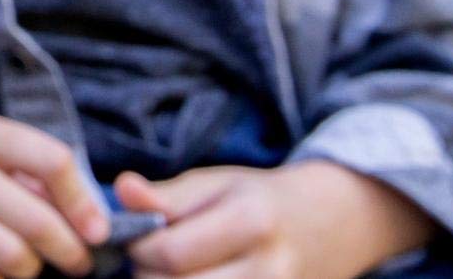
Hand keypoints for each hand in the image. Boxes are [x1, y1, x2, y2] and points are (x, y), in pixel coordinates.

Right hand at [0, 108, 110, 278]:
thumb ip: (26, 171)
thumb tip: (87, 218)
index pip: (52, 160)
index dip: (84, 202)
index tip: (97, 231)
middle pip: (36, 223)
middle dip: (68, 253)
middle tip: (74, 262)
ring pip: (10, 260)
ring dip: (29, 272)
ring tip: (26, 267)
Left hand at [118, 162, 431, 278]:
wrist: (331, 224)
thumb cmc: (260, 199)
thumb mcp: (215, 183)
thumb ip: (166, 195)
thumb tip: (121, 190)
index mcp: (251, 222)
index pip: (171, 253)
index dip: (139, 250)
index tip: (136, 239)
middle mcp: (269, 269)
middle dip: (149, 277)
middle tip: (150, 261)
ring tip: (171, 272)